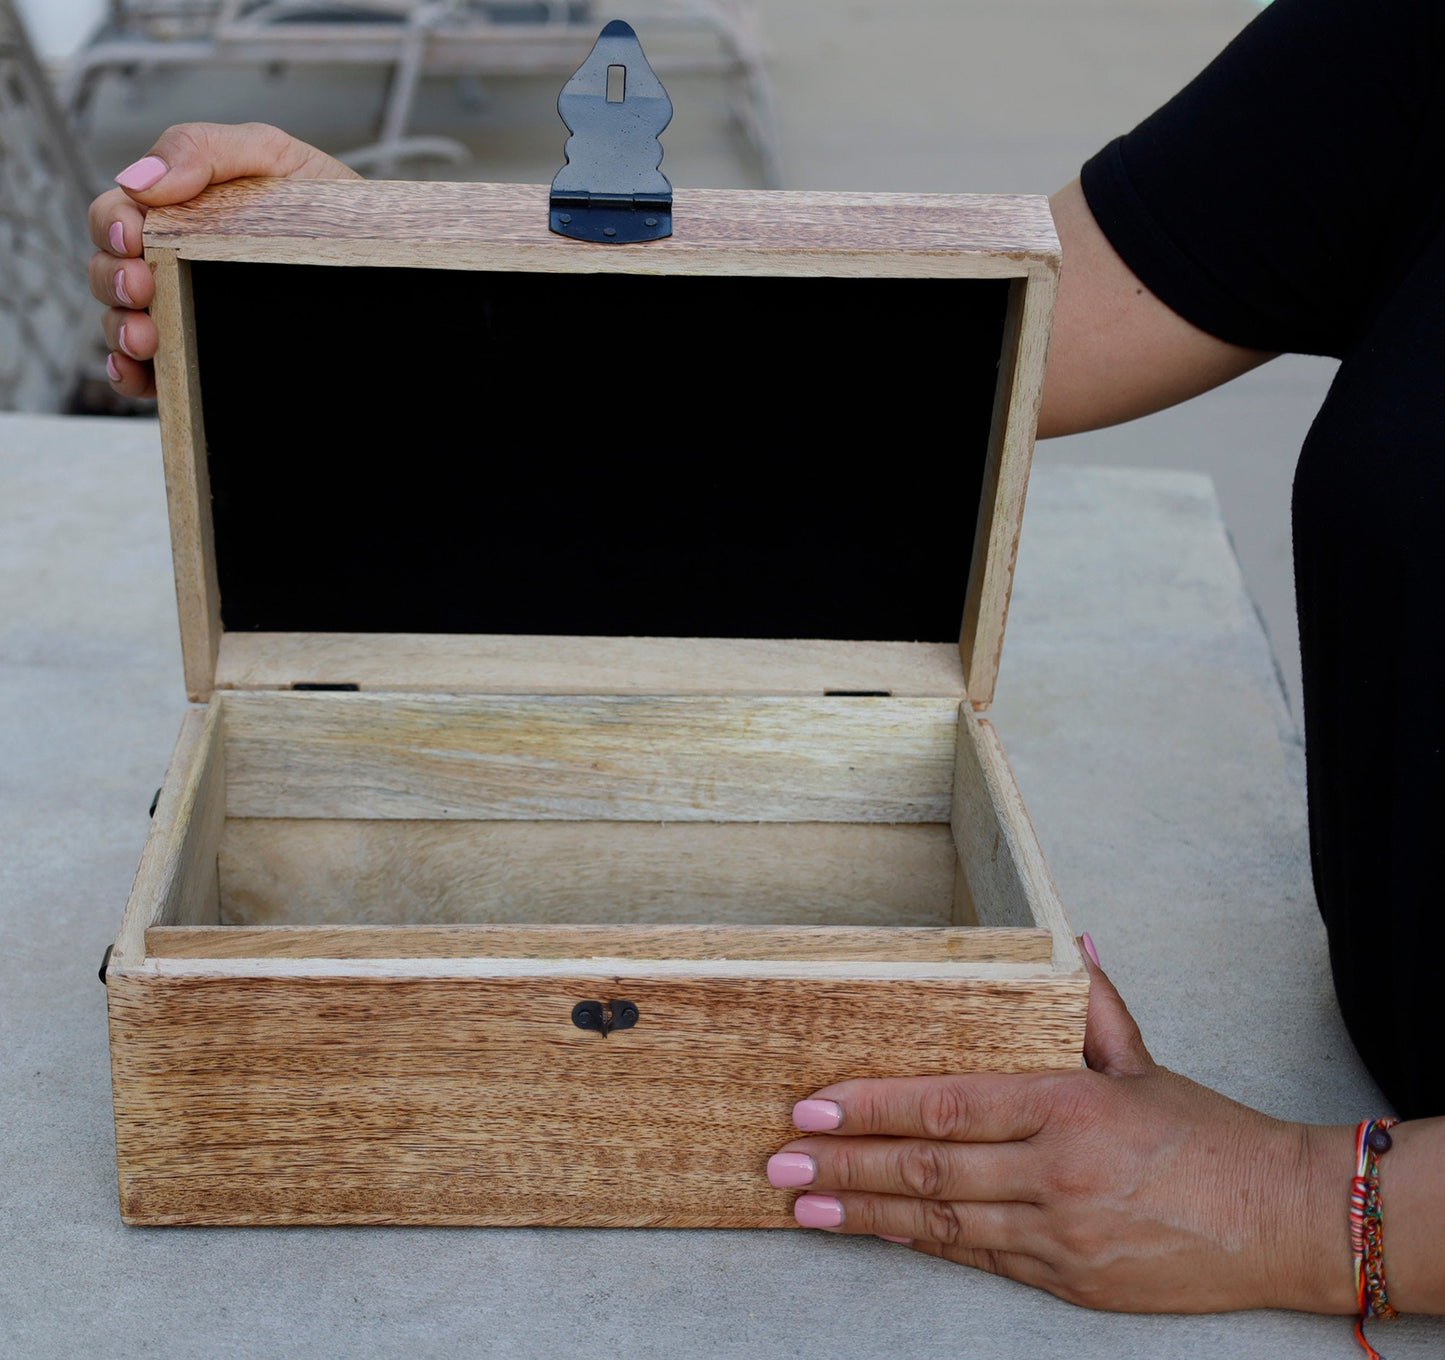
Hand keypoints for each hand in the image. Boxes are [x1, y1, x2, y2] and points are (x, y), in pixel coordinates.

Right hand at [87, 122, 360, 398]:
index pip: (119, 214)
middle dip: (112, 279)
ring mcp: (189, 313)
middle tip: (140, 286)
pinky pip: (154, 374)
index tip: (131, 237)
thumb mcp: (276, 158)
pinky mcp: (206, 357)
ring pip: (124, 323)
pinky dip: (132, 375)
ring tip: (145, 336)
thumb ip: (207, 149)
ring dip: (120, 330)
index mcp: (180, 212)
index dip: (111, 224)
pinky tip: (138, 374)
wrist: (387, 260)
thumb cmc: (330, 208)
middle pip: (110, 270)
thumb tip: (141, 180)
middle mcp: (175, 264)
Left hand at [770, 944, 1357, 1313]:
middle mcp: (1057, 1175)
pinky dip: (923, 1244)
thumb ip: (1089, 1004)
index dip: (873, 1108)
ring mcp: (1060, 1236)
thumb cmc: (1208, 1135)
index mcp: (1069, 1107)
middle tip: (781, 1162)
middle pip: (929, 1170)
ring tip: (804, 1207)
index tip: (814, 1107)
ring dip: (866, 1216)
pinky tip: (879, 1235)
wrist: (1282, 1222)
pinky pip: (979, 1257)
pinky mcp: (1069, 1282)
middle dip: (844, 1167)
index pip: (948, 1105)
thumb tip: (1066, 943)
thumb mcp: (1141, 1060)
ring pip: (942, 1223)